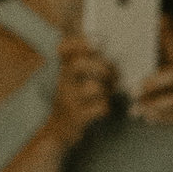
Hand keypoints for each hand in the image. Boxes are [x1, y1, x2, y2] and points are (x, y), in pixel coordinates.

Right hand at [41, 40, 119, 157]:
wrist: (59, 130)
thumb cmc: (75, 100)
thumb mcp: (75, 80)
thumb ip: (90, 64)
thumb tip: (114, 54)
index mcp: (63, 70)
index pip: (63, 49)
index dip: (79, 42)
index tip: (98, 41)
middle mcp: (63, 83)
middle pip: (78, 65)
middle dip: (100, 67)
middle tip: (112, 74)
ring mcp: (68, 100)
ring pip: (92, 88)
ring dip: (106, 89)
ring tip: (108, 93)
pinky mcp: (77, 117)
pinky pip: (99, 108)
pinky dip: (105, 107)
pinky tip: (103, 108)